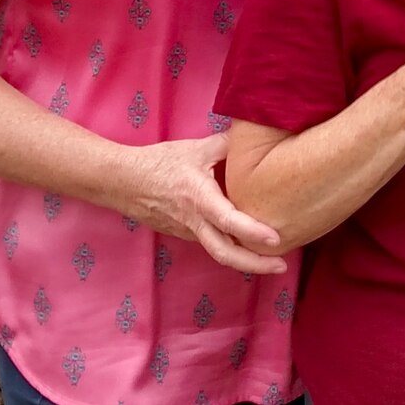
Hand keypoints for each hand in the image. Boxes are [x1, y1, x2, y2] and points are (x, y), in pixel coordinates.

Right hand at [117, 134, 288, 273]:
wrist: (123, 182)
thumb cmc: (159, 163)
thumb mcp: (197, 149)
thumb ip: (229, 145)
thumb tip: (259, 138)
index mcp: (199, 198)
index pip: (228, 221)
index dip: (253, 232)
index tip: (276, 239)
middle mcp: (194, 221)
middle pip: (225, 254)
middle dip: (255, 264)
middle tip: (282, 266)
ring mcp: (188, 232)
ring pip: (219, 252)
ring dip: (246, 260)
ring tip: (274, 260)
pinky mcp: (186, 234)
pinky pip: (212, 244)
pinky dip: (232, 248)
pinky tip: (250, 245)